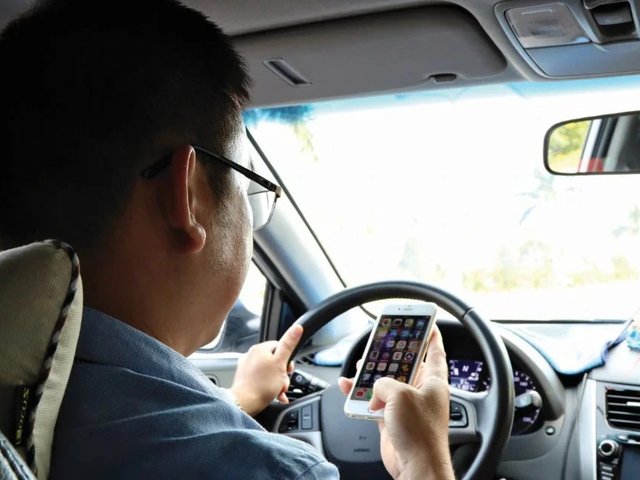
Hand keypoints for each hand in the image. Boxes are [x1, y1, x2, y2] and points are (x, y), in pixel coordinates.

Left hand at [229, 324, 301, 415]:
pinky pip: (260, 379)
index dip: (287, 360)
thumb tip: (297, 327)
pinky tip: (272, 394)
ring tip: (277, 391)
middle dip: (282, 373)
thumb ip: (289, 344)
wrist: (244, 403)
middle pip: (275, 360)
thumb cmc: (262, 385)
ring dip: (276, 382)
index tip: (288, 371)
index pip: (280, 347)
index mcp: (260, 348)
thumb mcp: (280, 363)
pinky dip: (267, 386)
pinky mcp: (245, 378)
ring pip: (268, 371)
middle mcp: (251, 355)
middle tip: (282, 383)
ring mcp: (247, 367)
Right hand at [338, 326, 453, 479]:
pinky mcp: (391, 419)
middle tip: (381, 341)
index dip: (431, 335)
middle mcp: (420, 391)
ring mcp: (405, 406)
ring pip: (386, 382)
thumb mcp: (399, 394)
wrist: (416, 468)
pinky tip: (350, 388)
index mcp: (433, 380)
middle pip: (405, 365)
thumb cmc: (419, 432)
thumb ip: (384, 382)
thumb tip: (376, 386)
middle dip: (391, 354)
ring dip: (372, 375)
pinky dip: (362, 395)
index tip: (427, 322)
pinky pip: (374, 401)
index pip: (435, 351)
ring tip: (361, 365)